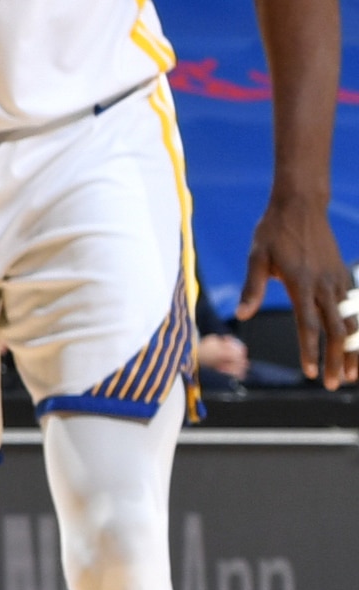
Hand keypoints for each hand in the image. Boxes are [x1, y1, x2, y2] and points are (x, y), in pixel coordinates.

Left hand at [234, 198, 353, 385]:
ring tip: (351, 374)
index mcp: (301, 283)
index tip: (309, 373)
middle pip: (335, 330)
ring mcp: (337, 281)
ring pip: (351, 322)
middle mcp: (324, 285)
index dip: (309, 351)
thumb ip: (252, 287)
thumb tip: (242, 313)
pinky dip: (358, 328)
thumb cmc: (274, 231)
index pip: (307, 325)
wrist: (302, 206)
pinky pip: (354, 307)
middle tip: (332, 384)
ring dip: (353, 350)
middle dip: (335, 360)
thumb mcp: (256, 256)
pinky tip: (356, 345)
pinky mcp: (343, 275)